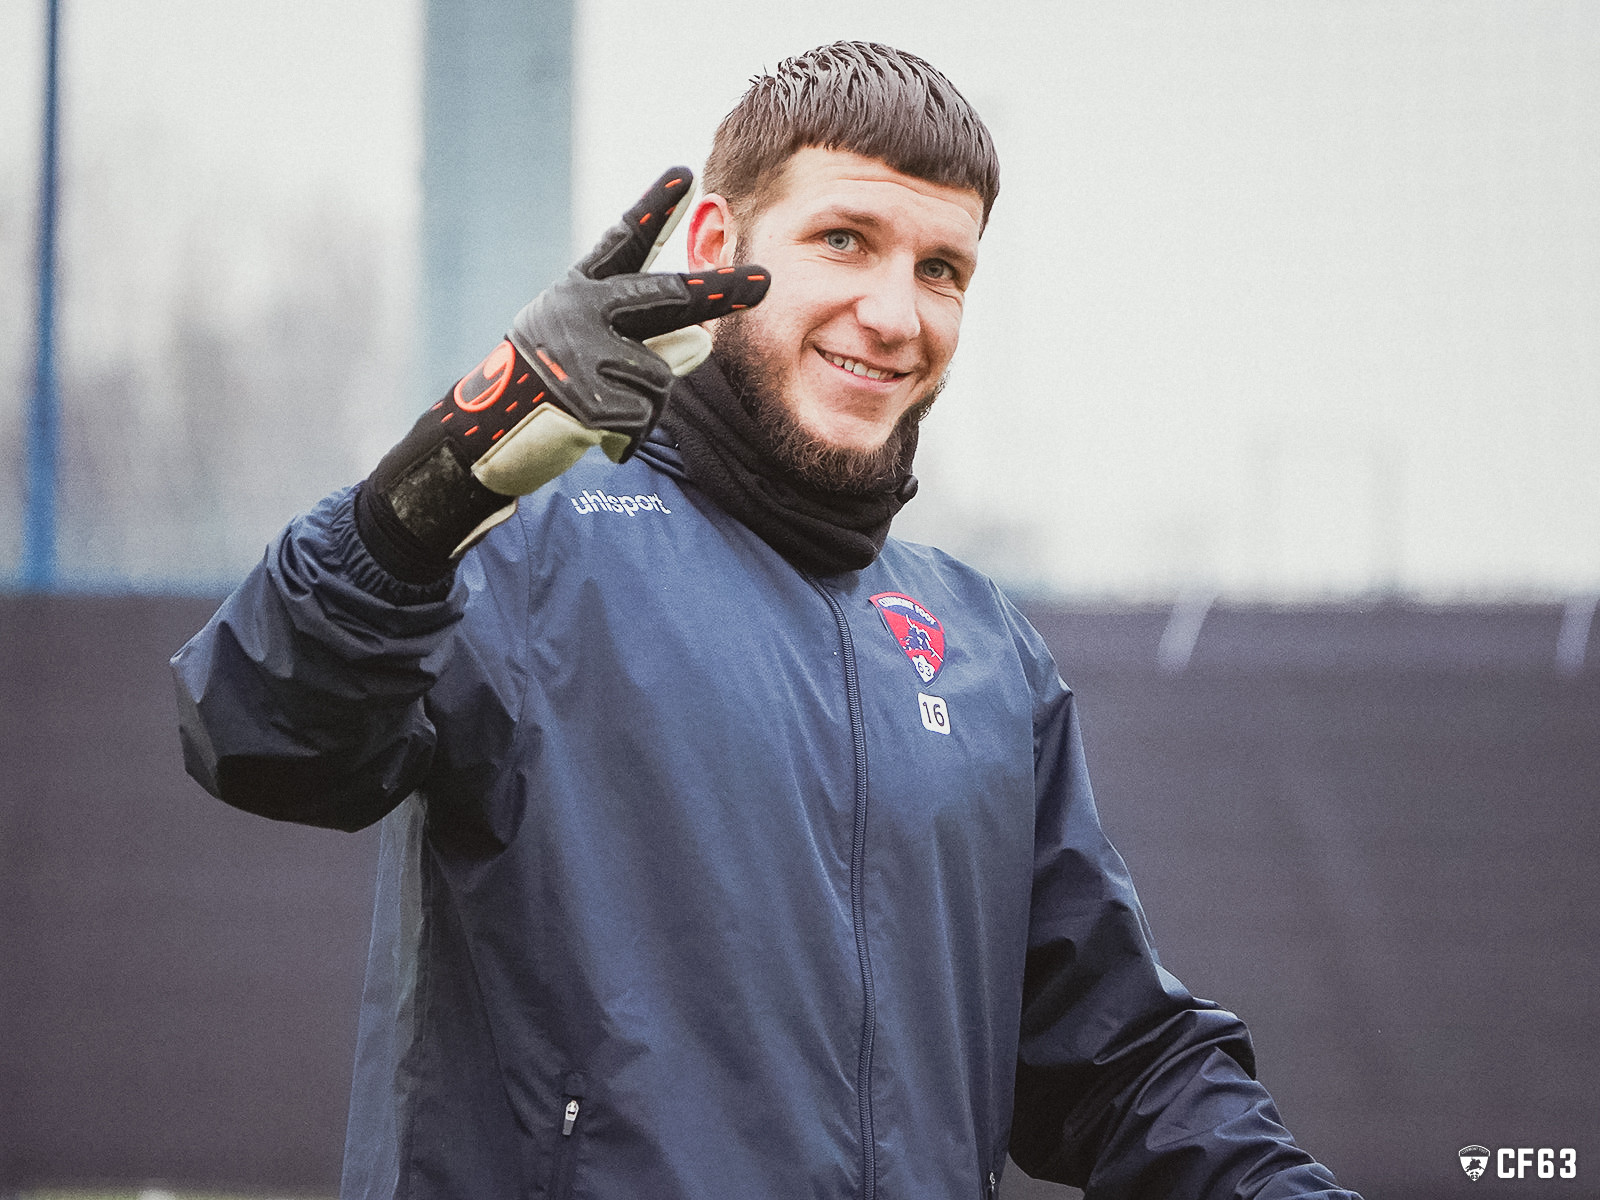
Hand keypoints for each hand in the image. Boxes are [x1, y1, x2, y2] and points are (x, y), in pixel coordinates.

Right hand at [357, 167, 768, 581]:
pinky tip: (595, 434)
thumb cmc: (545, 389)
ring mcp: (581, 353)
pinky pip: (643, 416)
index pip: (623, 243)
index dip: (656, 208)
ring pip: (660, 376)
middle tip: (765, 281)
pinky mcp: (585, 398)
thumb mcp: (589, 352)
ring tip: (601, 413)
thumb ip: (646, 340)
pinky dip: (630, 434)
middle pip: (667, 299)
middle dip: (721, 293)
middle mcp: (579, 311)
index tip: (686, 174)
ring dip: (645, 405)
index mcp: (579, 292)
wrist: (483, 437)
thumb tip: (702, 343)